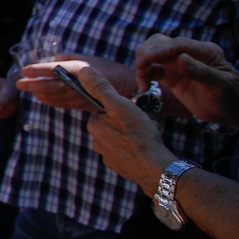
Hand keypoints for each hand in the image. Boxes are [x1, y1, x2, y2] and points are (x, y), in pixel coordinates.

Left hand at [16, 54, 136, 111]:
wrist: (127, 88)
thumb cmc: (108, 70)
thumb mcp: (89, 59)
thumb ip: (69, 58)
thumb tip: (53, 59)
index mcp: (80, 70)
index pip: (54, 70)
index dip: (38, 70)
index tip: (24, 70)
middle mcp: (79, 84)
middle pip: (51, 86)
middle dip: (33, 85)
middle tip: (18, 83)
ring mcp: (80, 97)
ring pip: (54, 97)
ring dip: (39, 93)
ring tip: (27, 88)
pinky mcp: (82, 106)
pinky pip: (62, 104)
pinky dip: (49, 100)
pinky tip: (41, 96)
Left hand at [82, 66, 174, 194]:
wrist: (155, 168)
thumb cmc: (138, 134)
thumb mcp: (119, 104)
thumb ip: (100, 87)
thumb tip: (83, 70)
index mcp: (94, 126)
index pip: (105, 110)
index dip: (121, 108)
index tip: (132, 112)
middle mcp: (97, 143)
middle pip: (113, 123)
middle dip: (128, 121)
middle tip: (142, 124)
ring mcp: (109, 157)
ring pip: (122, 138)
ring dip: (134, 135)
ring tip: (146, 136)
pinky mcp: (122, 168)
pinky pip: (129, 152)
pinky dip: (138, 149)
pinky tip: (147, 149)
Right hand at [134, 34, 238, 126]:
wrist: (232, 111)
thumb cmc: (231, 97)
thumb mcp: (221, 86)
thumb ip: (201, 72)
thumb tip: (181, 58)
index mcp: (206, 51)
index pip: (178, 44)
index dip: (160, 50)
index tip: (146, 60)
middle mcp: (190, 53)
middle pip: (161, 43)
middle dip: (147, 53)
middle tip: (140, 69)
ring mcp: (178, 64)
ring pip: (153, 54)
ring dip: (143, 65)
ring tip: (143, 83)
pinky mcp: (171, 75)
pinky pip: (152, 70)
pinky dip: (144, 76)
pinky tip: (144, 88)